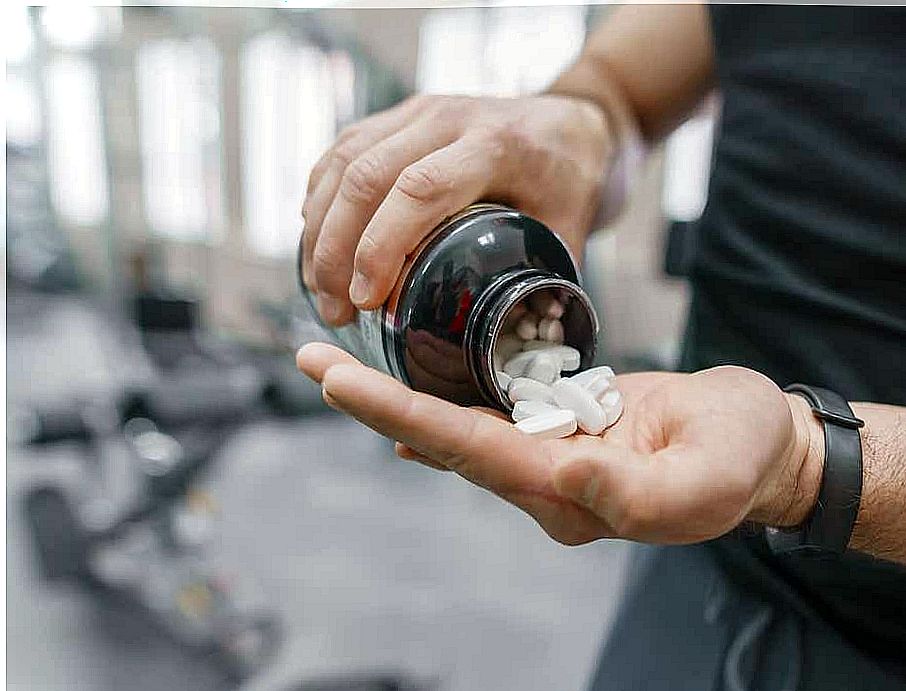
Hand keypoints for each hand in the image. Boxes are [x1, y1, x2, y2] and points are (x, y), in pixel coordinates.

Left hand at [296, 342, 823, 545]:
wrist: (761, 445)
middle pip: (444, 439)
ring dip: (397, 394)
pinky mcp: (561, 428)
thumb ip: (638, 491)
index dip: (402, 414)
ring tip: (336, 364)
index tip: (342, 384)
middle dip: (375, 402)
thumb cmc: (742, 455)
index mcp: (571, 495)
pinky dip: (442, 393)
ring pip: (458, 424)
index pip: (470, 450)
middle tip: (311, 361)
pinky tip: (404, 383)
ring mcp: (550, 457)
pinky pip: (489, 413)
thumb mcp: (707, 475)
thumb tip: (564, 477)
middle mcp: (546, 482)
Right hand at [299, 94, 613, 326]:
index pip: (421, 189)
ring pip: (343, 161)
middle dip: (336, 248)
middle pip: (367, 173)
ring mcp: (419, 111)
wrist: (574, 121)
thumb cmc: (572, 180)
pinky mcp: (399, 117)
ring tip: (320, 290)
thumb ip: (542, 283)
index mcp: (496, 145)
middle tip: (334, 310)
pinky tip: (317, 246)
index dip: (382, 245)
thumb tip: (513, 349)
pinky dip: (320, 202)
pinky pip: (341, 152)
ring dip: (319, 230)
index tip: (365, 299)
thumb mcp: (571, 230)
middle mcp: (449, 117)